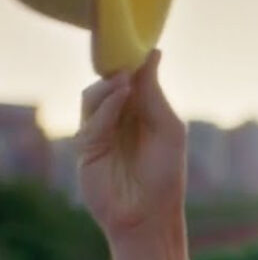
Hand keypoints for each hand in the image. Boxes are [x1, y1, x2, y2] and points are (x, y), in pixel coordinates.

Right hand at [77, 49, 186, 242]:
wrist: (151, 215)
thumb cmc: (166, 173)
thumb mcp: (168, 127)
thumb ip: (155, 93)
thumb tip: (152, 53)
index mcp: (140, 113)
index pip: (130, 80)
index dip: (131, 63)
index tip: (137, 44)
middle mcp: (118, 120)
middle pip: (107, 85)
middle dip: (116, 70)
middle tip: (126, 57)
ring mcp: (100, 134)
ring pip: (93, 99)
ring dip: (110, 87)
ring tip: (126, 80)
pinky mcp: (87, 149)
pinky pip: (92, 121)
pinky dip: (107, 106)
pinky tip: (121, 95)